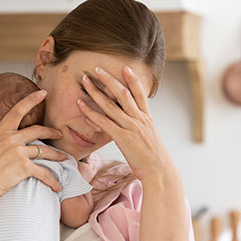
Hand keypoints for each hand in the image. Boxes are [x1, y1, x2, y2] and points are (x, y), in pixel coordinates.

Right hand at [0, 90, 66, 197]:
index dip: (32, 99)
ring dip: (57, 155)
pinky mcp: (24, 167)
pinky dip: (52, 180)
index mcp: (1, 132)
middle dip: (51, 132)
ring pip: (44, 151)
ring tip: (65, 158)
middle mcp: (13, 139)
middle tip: (60, 133)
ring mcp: (20, 153)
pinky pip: (43, 173)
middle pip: (38, 131)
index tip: (43, 93)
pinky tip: (58, 186)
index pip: (18, 110)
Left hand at [76, 66, 179, 183]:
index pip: (140, 94)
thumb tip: (133, 128)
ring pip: (111, 104)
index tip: (125, 68)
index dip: (133, 80)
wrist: (160, 172)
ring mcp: (130, 127)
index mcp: (147, 119)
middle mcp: (139, 119)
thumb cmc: (155, 160)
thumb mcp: (150, 140)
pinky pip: (104, 121)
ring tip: (85, 80)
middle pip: (123, 93)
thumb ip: (141, 130)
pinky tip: (81, 104)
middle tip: (97, 69)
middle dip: (109, 79)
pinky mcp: (122, 137)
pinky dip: (91, 112)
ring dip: (96, 91)